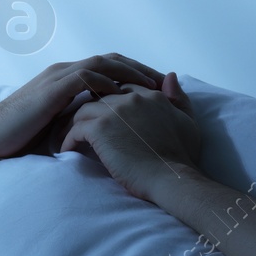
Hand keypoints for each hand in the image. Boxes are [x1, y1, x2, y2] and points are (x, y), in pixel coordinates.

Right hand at [0, 53, 164, 159]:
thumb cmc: (20, 137)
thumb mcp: (57, 126)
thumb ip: (79, 121)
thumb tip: (106, 134)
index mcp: (66, 78)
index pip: (108, 67)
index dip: (135, 74)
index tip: (159, 88)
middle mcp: (64, 71)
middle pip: (112, 60)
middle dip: (141, 69)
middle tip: (166, 83)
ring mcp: (57, 77)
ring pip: (103, 64)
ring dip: (131, 73)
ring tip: (153, 87)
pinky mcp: (52, 89)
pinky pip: (86, 77)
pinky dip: (107, 83)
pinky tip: (124, 96)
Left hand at [60, 72, 201, 200]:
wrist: (173, 178)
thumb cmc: (182, 157)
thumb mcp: (187, 121)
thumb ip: (178, 98)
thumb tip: (169, 76)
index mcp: (152, 95)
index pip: (122, 87)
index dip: (108, 100)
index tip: (99, 115)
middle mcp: (133, 97)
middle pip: (99, 96)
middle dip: (87, 110)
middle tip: (75, 124)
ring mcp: (115, 111)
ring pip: (83, 110)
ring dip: (73, 124)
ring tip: (68, 138)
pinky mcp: (101, 128)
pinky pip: (75, 129)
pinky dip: (69, 140)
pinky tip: (68, 151)